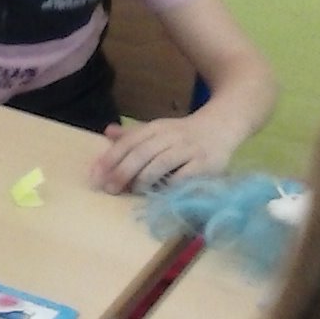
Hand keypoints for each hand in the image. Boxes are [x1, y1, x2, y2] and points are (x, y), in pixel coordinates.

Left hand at [89, 105, 243, 196]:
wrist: (223, 125)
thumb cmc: (185, 133)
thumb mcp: (158, 129)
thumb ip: (134, 135)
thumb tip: (107, 133)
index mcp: (156, 127)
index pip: (129, 142)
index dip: (110, 158)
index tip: (95, 175)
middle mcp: (171, 136)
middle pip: (141, 152)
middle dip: (122, 171)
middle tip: (109, 189)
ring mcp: (189, 149)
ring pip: (161, 162)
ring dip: (143, 178)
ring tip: (133, 190)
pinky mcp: (205, 163)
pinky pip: (184, 175)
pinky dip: (170, 185)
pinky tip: (160, 194)